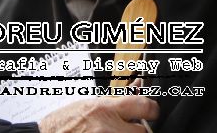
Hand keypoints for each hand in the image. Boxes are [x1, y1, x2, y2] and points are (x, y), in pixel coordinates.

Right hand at [38, 95, 158, 131]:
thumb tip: (137, 88)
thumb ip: (116, 99)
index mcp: (106, 108)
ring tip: (114, 131)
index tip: (152, 111)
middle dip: (138, 129)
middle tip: (131, 127)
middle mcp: (107, 127)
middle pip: (141, 131)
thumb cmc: (64, 121)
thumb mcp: (91, 103)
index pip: (144, 106)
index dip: (152, 109)